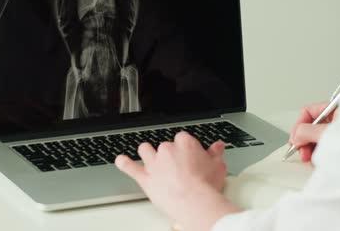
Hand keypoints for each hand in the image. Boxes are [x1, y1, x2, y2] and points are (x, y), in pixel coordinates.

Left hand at [115, 131, 240, 230]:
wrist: (194, 201)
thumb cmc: (206, 184)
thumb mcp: (218, 166)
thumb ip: (216, 153)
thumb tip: (218, 146)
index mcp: (184, 143)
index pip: (182, 139)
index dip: (185, 149)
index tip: (189, 158)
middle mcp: (167, 149)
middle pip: (164, 146)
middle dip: (168, 154)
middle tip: (176, 167)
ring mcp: (154, 163)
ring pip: (145, 150)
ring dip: (147, 153)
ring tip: (151, 159)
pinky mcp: (145, 177)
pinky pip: (130, 167)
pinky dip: (124, 163)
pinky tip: (121, 160)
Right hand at [290, 102, 335, 162]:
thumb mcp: (327, 133)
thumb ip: (307, 132)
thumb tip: (296, 136)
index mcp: (336, 108)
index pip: (309, 112)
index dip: (298, 126)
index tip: (295, 140)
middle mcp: (338, 119)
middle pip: (311, 127)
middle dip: (304, 141)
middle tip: (303, 153)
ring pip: (317, 139)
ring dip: (311, 150)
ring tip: (312, 159)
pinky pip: (326, 148)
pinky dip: (320, 155)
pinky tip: (320, 161)